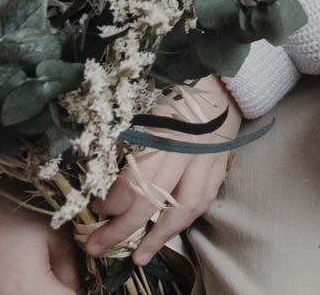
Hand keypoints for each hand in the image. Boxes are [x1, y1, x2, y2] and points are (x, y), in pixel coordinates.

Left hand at [82, 73, 240, 265]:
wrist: (222, 64)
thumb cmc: (174, 78)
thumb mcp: (145, 97)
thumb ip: (128, 133)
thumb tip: (100, 173)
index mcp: (166, 126)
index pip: (138, 177)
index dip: (114, 200)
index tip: (96, 210)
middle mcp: (190, 146)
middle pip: (155, 198)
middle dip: (124, 228)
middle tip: (98, 246)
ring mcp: (210, 155)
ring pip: (186, 205)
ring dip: (160, 235)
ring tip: (140, 255)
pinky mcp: (223, 159)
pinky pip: (206, 196)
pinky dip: (187, 218)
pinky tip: (170, 232)